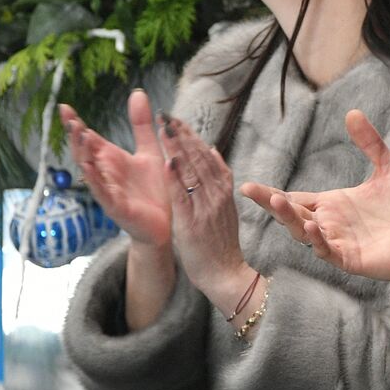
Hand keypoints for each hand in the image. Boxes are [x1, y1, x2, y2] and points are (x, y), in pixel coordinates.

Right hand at [61, 91, 170, 248]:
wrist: (168, 222)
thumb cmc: (156, 188)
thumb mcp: (150, 150)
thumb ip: (141, 124)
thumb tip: (138, 93)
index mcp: (111, 159)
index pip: (89, 138)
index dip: (75, 123)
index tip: (64, 106)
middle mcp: (105, 173)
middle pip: (84, 152)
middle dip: (76, 137)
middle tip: (71, 120)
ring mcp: (108, 190)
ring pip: (89, 171)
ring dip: (83, 155)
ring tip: (79, 137)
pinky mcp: (117, 207)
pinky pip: (103, 193)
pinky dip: (95, 181)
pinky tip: (88, 170)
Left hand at [160, 116, 251, 301]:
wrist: (225, 273)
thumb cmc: (221, 243)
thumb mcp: (225, 207)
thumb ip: (219, 180)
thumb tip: (214, 151)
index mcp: (224, 191)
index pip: (207, 156)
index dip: (191, 137)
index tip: (177, 120)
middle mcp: (217, 196)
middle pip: (199, 159)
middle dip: (182, 136)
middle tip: (167, 116)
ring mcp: (206, 209)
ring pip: (191, 173)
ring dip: (177, 150)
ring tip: (164, 130)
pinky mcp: (192, 223)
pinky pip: (183, 197)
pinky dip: (175, 179)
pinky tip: (167, 162)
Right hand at [240, 110, 389, 281]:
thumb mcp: (389, 168)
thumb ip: (371, 143)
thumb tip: (352, 112)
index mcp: (334, 204)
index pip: (295, 198)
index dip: (271, 193)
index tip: (247, 186)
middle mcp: (331, 223)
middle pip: (292, 214)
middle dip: (272, 203)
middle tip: (250, 190)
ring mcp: (339, 243)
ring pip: (304, 233)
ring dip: (290, 219)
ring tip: (278, 201)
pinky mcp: (352, 259)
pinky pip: (328, 252)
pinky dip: (319, 240)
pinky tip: (312, 226)